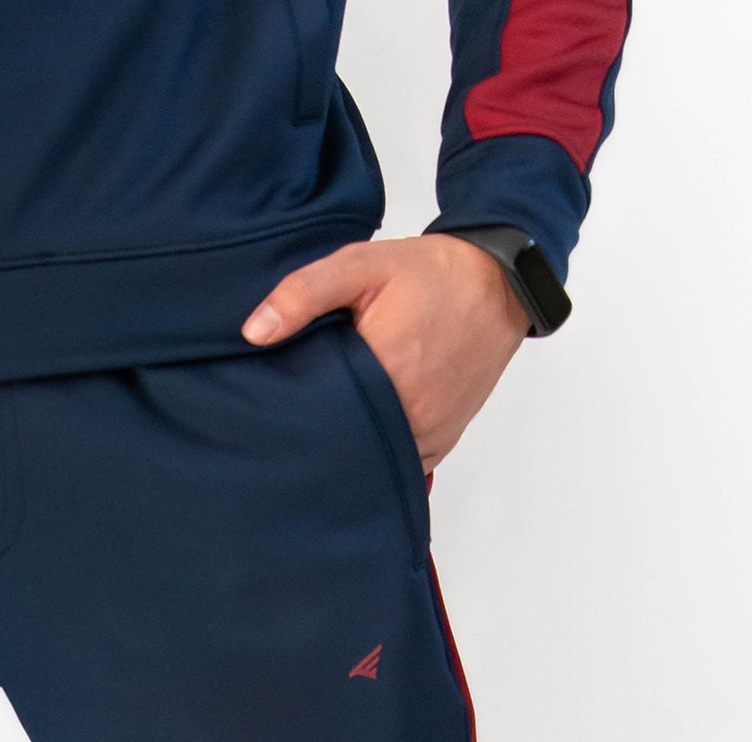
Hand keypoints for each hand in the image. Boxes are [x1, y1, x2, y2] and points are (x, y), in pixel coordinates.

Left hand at [243, 234, 527, 472]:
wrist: (498, 285)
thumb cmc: (429, 274)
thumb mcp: (361, 265)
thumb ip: (305, 293)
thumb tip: (254, 332)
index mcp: (383, 373)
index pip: (319, 417)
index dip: (292, 416)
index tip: (271, 410)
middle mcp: (409, 415)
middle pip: (345, 447)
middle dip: (317, 439)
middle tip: (289, 426)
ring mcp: (427, 434)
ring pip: (373, 462)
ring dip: (349, 452)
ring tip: (323, 432)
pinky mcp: (441, 443)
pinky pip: (401, 466)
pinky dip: (378, 457)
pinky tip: (359, 439)